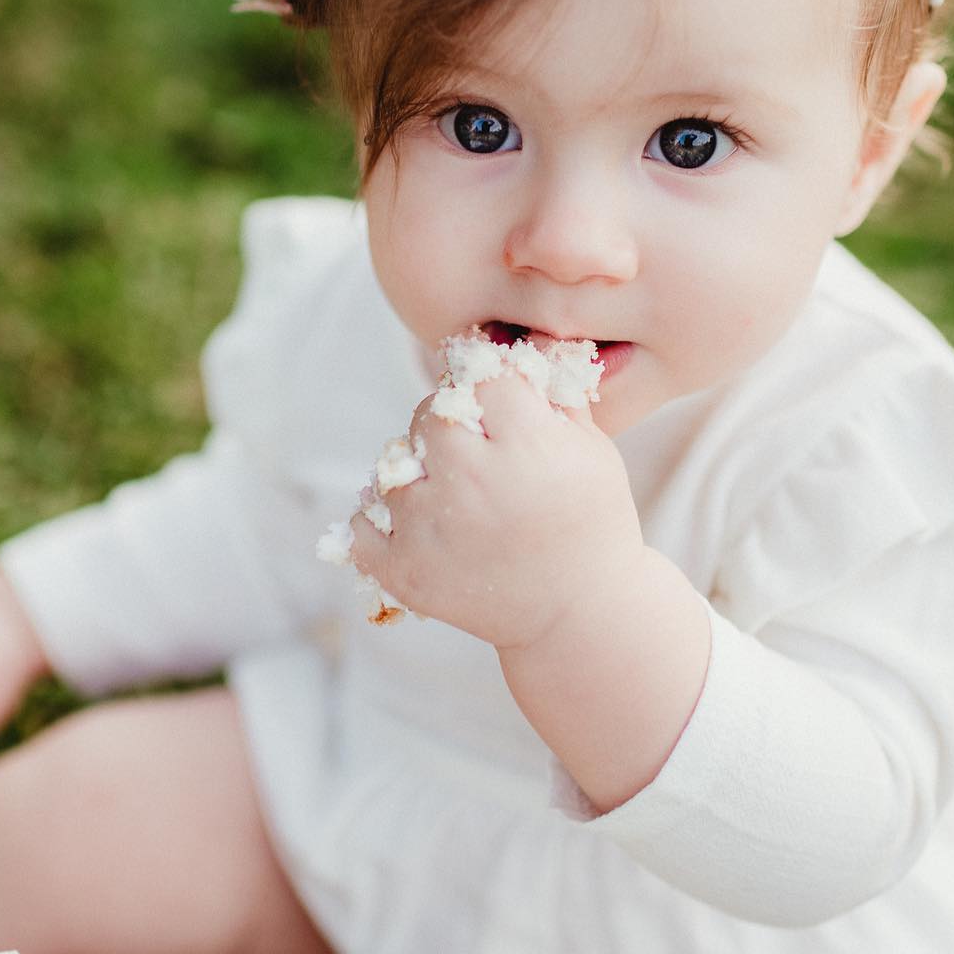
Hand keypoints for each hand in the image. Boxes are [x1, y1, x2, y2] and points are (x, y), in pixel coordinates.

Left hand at [348, 370, 644, 649]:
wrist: (579, 616)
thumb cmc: (591, 522)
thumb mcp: (591, 449)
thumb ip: (552, 389)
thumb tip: (519, 338)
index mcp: (527, 445)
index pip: (480, 374)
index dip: (487, 379)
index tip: (494, 395)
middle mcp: (472, 482)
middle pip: (429, 412)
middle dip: (449, 420)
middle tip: (476, 448)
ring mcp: (431, 529)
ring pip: (393, 465)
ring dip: (416, 471)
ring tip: (454, 495)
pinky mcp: (403, 571)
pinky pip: (361, 520)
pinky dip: (379, 518)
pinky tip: (418, 521)